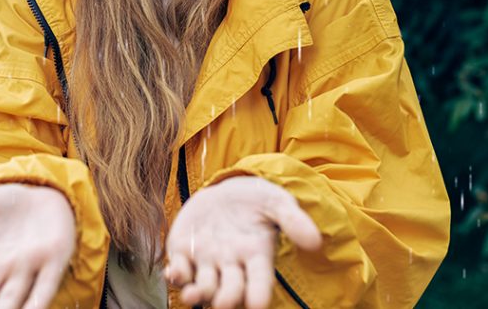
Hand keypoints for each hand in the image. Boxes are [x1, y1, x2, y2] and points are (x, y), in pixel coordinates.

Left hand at [162, 176, 321, 308]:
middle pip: (230, 290)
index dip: (259, 294)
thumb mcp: (277, 202)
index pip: (260, 282)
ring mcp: (207, 261)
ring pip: (202, 286)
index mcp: (257, 257)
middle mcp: (232, 265)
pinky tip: (173, 272)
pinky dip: (176, 274)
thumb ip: (293, 221)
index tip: (258, 304)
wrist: (227, 191)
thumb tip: (314, 242)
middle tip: (223, 303)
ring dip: (197, 294)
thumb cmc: (257, 200)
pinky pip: (179, 269)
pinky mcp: (184, 251)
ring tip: (193, 295)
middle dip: (226, 299)